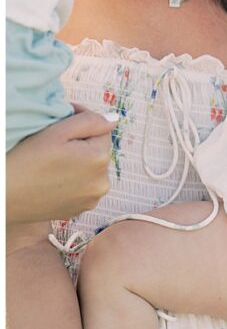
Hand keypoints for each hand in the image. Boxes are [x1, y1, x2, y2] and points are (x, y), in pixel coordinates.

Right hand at [6, 107, 116, 223]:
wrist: (4, 197)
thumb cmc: (26, 161)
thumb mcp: (57, 132)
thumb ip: (90, 121)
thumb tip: (113, 119)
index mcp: (99, 159)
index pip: (102, 129)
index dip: (83, 121)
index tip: (63, 120)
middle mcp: (102, 182)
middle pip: (99, 150)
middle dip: (82, 142)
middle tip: (55, 141)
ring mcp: (91, 199)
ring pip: (92, 168)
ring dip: (80, 160)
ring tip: (54, 160)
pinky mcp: (79, 210)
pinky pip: (84, 185)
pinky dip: (74, 178)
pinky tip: (54, 177)